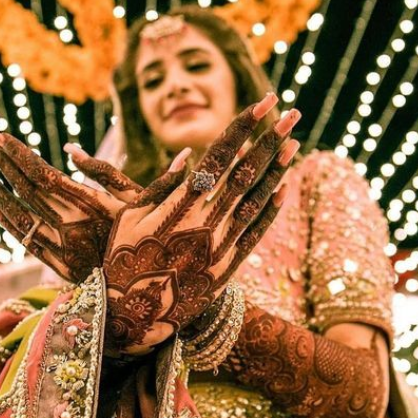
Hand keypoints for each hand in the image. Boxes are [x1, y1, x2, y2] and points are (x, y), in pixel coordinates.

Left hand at [0, 130, 143, 282]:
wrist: (152, 284)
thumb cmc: (150, 234)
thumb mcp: (138, 198)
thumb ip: (105, 172)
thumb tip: (70, 149)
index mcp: (92, 205)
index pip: (44, 174)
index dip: (19, 154)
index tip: (0, 135)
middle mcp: (73, 226)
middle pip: (27, 190)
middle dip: (2, 164)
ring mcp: (63, 248)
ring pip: (20, 214)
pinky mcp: (60, 266)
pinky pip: (25, 239)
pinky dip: (5, 220)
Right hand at [104, 95, 300, 353]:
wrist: (132, 314)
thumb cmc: (124, 258)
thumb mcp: (131, 216)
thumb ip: (161, 186)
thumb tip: (188, 157)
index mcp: (182, 203)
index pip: (220, 155)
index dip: (243, 127)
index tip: (264, 103)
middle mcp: (208, 220)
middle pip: (246, 172)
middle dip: (270, 139)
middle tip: (291, 114)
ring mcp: (221, 245)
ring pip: (257, 200)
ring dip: (277, 170)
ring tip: (293, 144)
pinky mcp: (228, 268)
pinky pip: (256, 235)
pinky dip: (271, 211)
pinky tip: (284, 191)